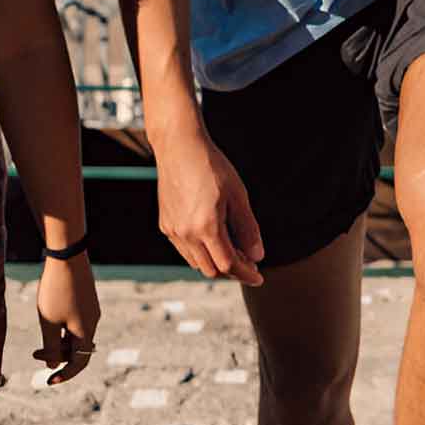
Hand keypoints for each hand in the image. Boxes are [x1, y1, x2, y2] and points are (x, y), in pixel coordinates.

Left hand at [35, 254, 98, 384]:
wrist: (67, 257)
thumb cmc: (56, 291)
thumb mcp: (49, 322)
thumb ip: (51, 347)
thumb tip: (54, 365)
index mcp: (85, 331)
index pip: (79, 362)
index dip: (65, 374)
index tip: (48, 381)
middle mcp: (93, 322)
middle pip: (77, 349)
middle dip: (57, 355)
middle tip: (34, 354)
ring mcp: (91, 310)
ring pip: (76, 335)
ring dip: (59, 340)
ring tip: (40, 334)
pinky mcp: (87, 300)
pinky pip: (77, 322)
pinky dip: (64, 328)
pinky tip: (50, 318)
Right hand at [151, 131, 264, 286]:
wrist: (179, 146)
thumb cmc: (211, 166)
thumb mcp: (238, 195)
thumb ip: (247, 228)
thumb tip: (257, 256)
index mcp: (206, 226)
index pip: (228, 264)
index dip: (246, 273)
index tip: (259, 277)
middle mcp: (186, 233)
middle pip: (211, 269)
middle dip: (232, 270)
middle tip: (249, 261)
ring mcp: (172, 230)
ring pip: (196, 263)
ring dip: (215, 263)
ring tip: (233, 250)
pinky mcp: (165, 224)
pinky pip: (184, 250)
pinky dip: (200, 253)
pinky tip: (213, 239)